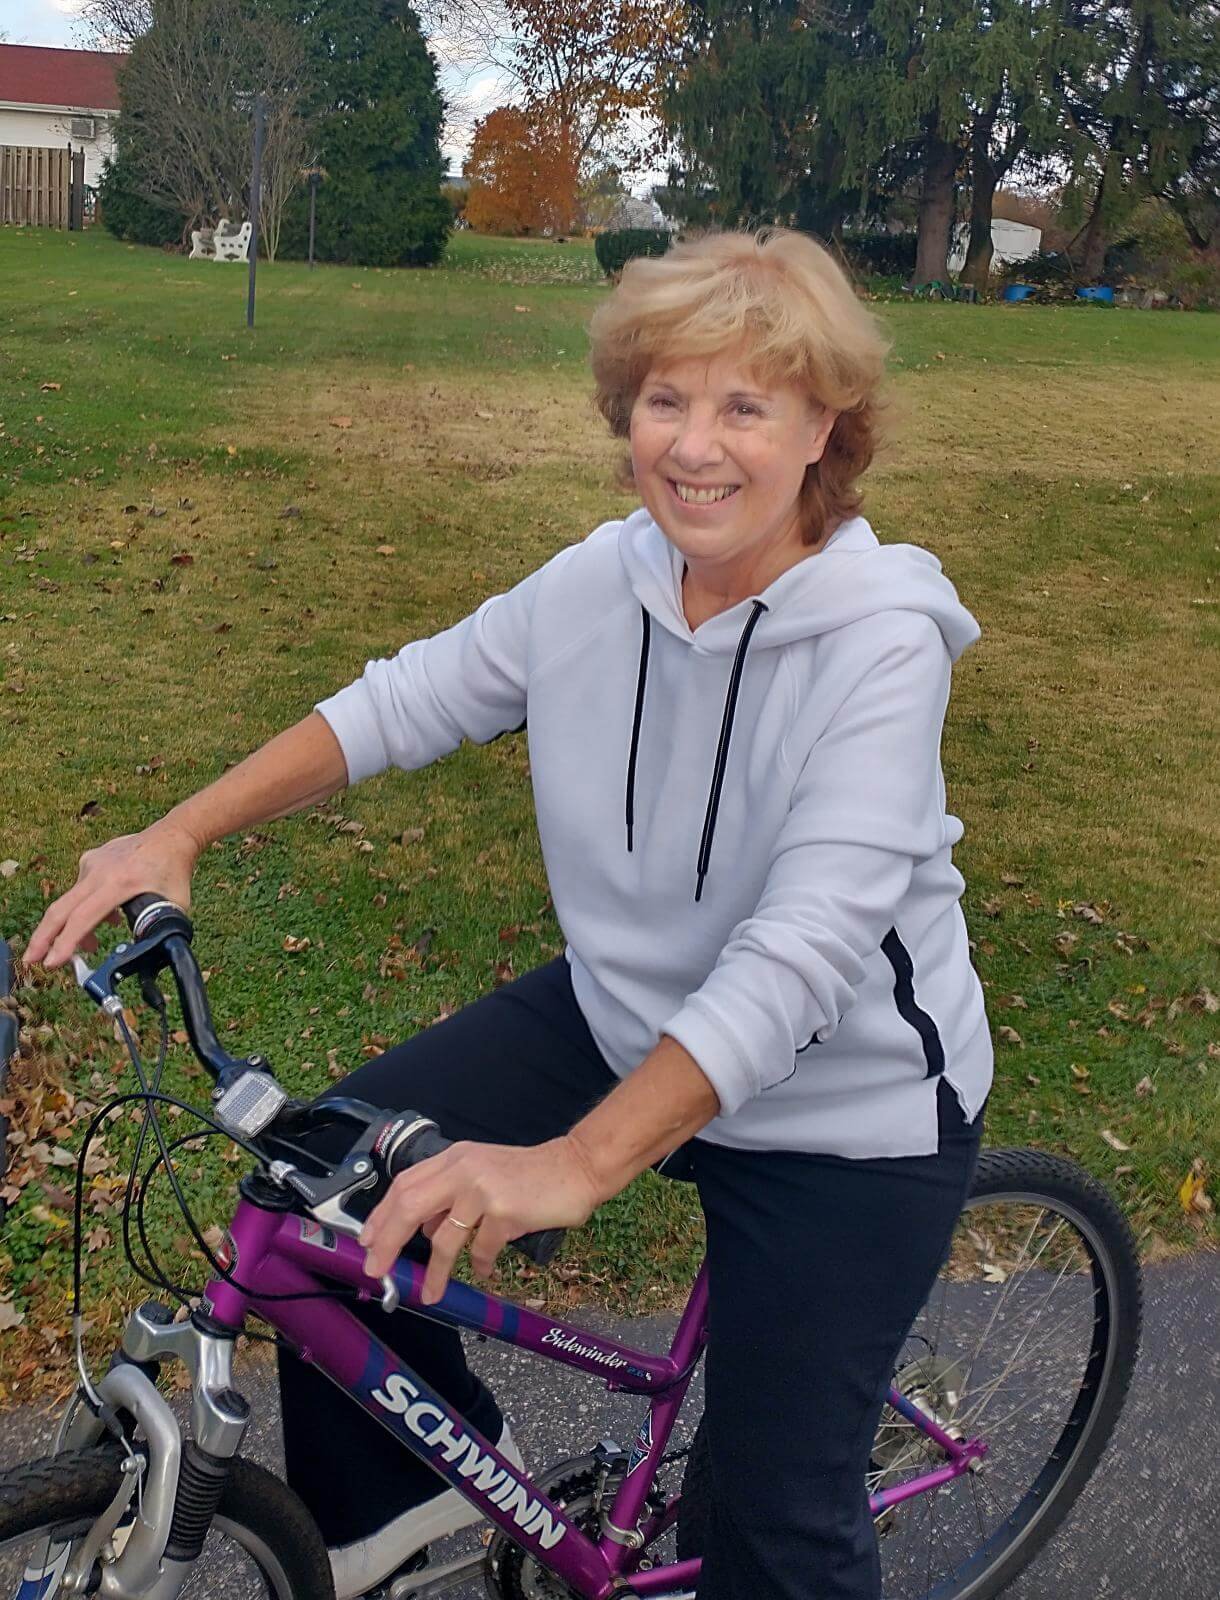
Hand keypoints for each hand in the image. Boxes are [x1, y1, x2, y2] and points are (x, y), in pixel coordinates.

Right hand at [25, 820, 200, 969]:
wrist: (172, 835)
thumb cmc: (175, 869)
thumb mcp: (176, 906)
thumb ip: (161, 931)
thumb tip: (152, 956)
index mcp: (120, 883)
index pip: (84, 917)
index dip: (66, 942)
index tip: (52, 961)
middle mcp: (99, 872)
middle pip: (61, 909)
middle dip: (44, 938)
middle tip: (33, 959)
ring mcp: (92, 864)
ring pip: (71, 903)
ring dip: (74, 928)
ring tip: (91, 945)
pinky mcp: (90, 861)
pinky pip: (81, 891)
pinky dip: (86, 909)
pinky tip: (106, 917)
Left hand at [359, 1136, 605, 1303]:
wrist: (576, 1167)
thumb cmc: (530, 1174)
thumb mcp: (483, 1171)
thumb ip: (451, 1193)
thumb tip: (424, 1228)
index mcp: (455, 1157)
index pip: (405, 1184)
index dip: (381, 1215)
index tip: (366, 1241)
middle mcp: (464, 1168)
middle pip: (409, 1206)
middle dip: (388, 1242)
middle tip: (377, 1270)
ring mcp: (484, 1189)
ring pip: (443, 1239)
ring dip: (436, 1272)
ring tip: (432, 1293)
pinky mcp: (505, 1212)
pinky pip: (481, 1250)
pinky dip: (481, 1265)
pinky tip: (485, 1270)